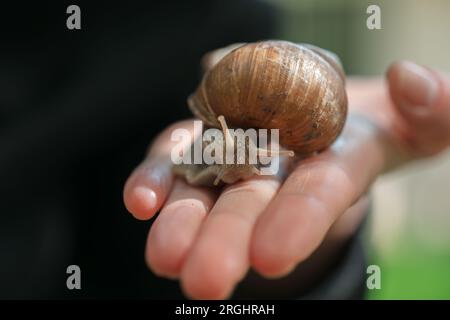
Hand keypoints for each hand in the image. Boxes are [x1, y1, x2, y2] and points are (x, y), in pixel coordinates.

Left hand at [123, 61, 449, 298]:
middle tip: (203, 280)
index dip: (299, 220)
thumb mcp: (417, 120)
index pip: (317, 194)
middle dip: (228, 240)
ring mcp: (234, 154)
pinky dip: (156, 178)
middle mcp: (278, 170)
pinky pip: (175, 156)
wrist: (322, 107)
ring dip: (181, 220)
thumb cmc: (375, 124)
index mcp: (332, 165)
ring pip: (204, 189)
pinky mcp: (202, 136)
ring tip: (163, 256)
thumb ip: (434, 109)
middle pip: (250, 206)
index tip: (271, 255)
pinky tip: (141, 200)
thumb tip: (410, 80)